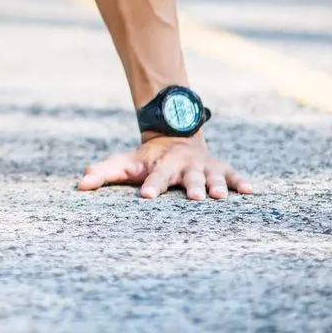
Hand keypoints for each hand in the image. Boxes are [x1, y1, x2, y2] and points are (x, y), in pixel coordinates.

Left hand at [77, 133, 254, 199]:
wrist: (175, 134)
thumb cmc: (147, 158)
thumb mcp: (126, 162)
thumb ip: (104, 172)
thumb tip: (80, 184)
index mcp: (160, 166)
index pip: (154, 177)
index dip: (151, 186)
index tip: (146, 196)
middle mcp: (183, 166)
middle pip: (187, 177)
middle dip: (191, 186)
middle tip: (195, 197)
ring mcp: (204, 167)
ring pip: (211, 177)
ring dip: (217, 185)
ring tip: (220, 196)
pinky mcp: (221, 169)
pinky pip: (234, 175)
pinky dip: (241, 182)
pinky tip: (251, 191)